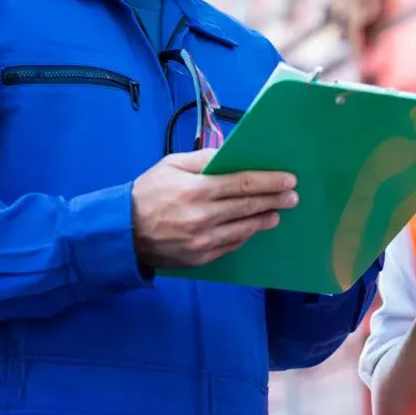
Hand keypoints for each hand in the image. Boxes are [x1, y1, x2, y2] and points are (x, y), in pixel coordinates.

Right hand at [131, 149, 298, 269]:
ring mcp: (203, 240)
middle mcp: (203, 217)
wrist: (122, 232)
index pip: (243, 183)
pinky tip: (255, 227)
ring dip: (265, 219)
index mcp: (197, 190)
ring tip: (278, 212)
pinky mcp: (201, 257)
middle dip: (275, 199)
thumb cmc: (148, 192)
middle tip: (293, 196)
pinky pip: (232, 245)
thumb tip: (232, 156)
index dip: (270, 181)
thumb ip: (203, 159)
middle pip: (249, 206)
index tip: (288, 179)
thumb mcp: (171, 165)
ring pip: (244, 228)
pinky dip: (246, 235)